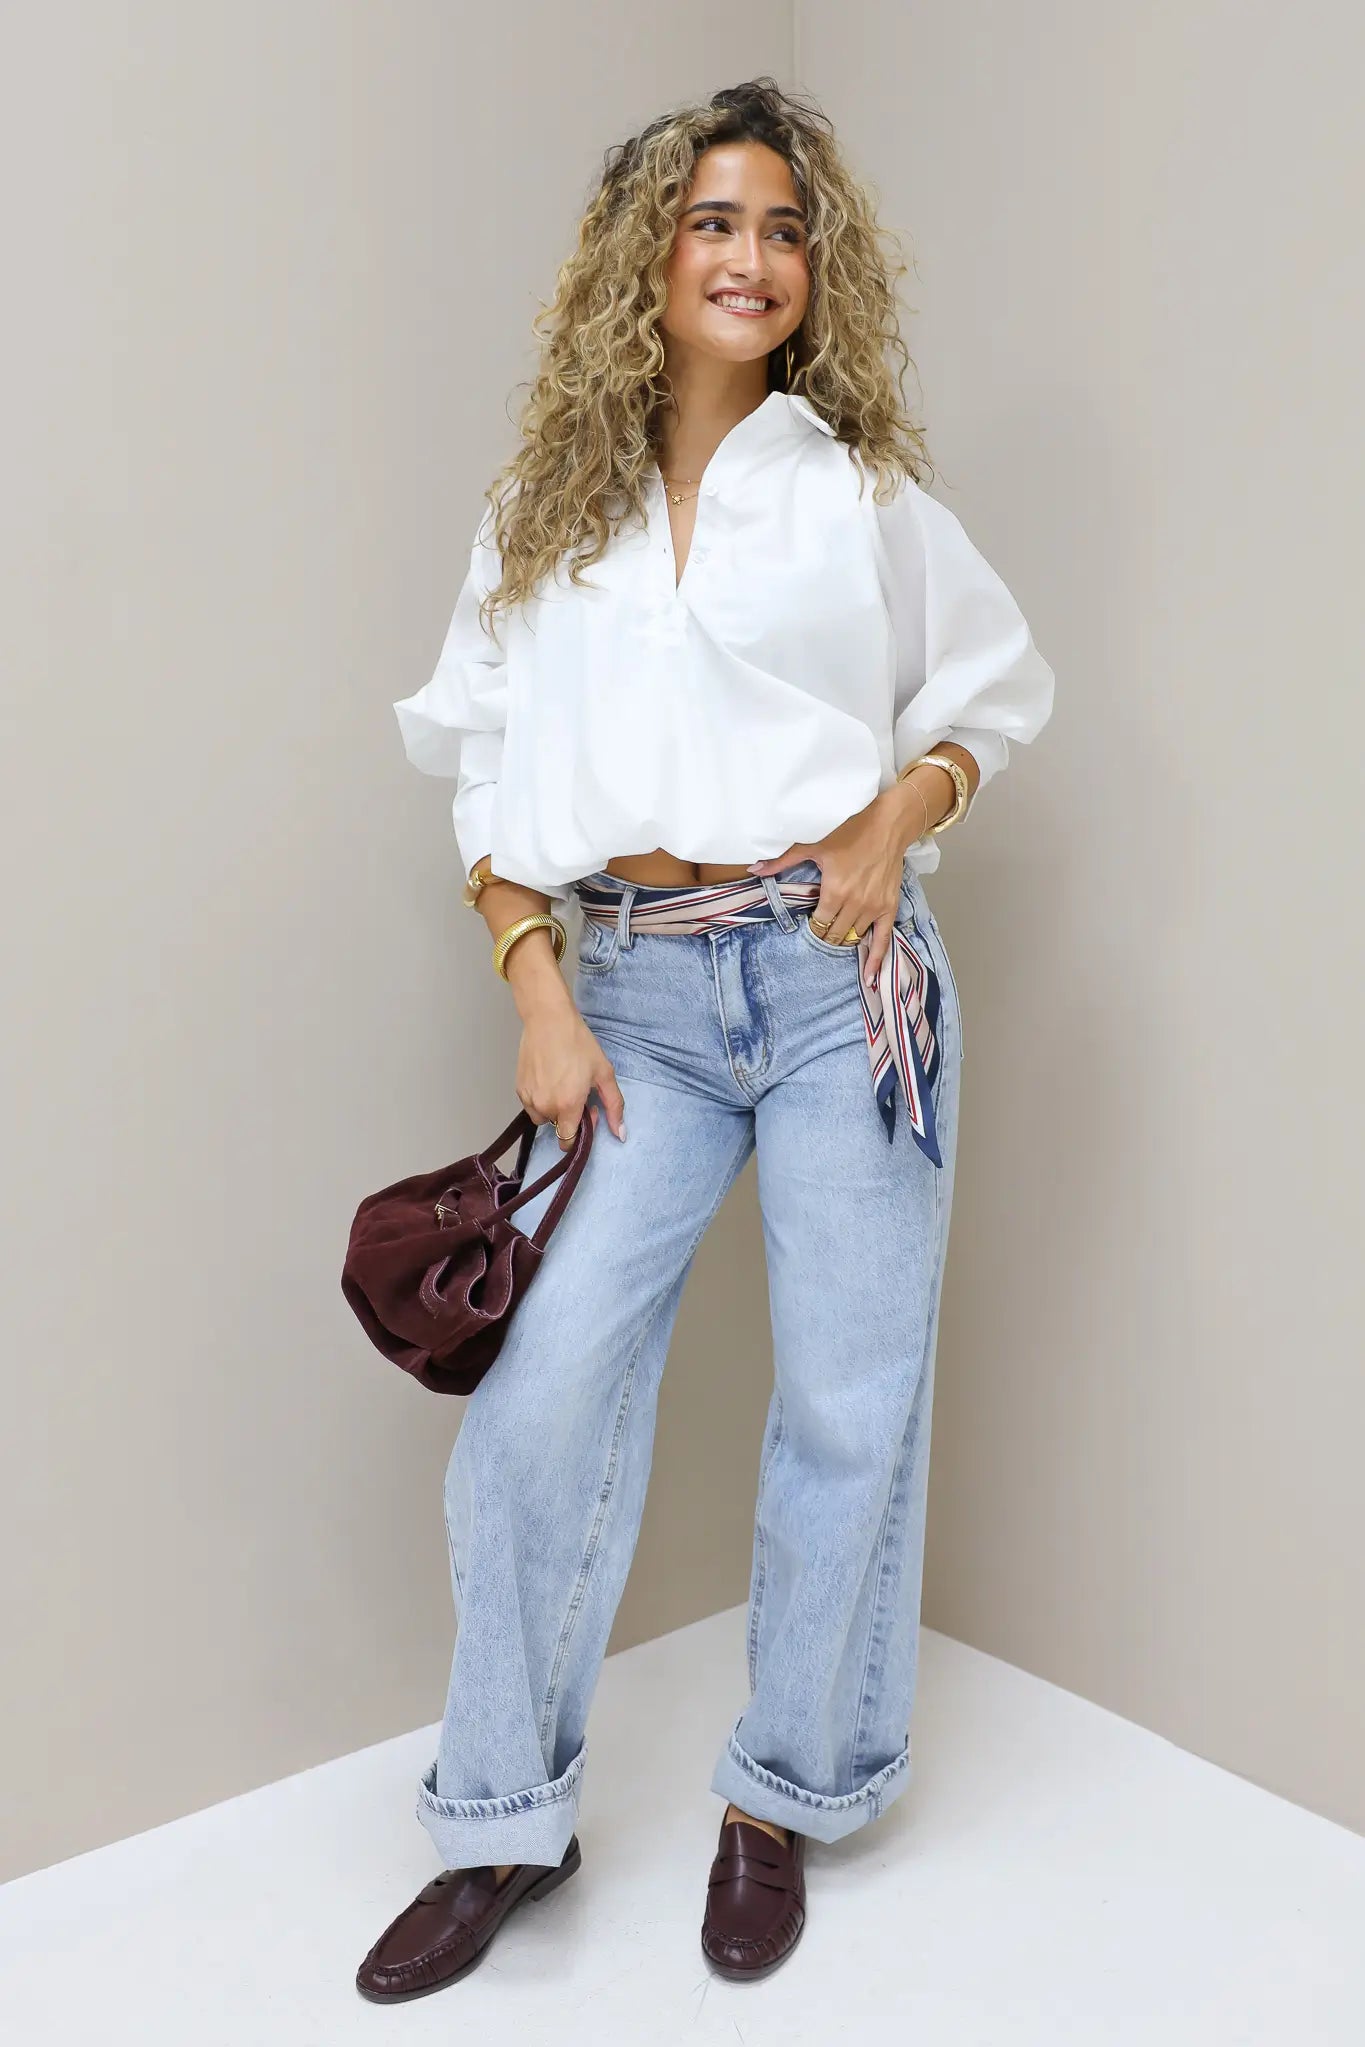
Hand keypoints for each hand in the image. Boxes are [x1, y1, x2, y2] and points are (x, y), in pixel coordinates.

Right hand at [517, 1005, 626, 1149]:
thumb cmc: (579, 1044)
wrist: (549, 1020)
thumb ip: (614, 1107)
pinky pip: (531, 1105)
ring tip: (562, 1084)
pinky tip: (549, 1078)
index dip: (580, 1132)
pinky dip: (540, 1099)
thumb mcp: (604, 1073)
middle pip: (558, 1127)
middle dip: (570, 1116)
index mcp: (567, 1106)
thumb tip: (620, 1134)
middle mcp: (545, 1106)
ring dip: (553, 1109)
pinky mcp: (518, 1088)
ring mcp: (529, 1098)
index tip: (588, 1112)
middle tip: (578, 1091)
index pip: (568, 1141)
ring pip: (543, 1117)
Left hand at [747, 793, 911, 989]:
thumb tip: (753, 869)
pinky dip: (876, 959)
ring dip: (843, 940)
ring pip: (853, 938)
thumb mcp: (812, 843)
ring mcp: (874, 908)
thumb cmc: (849, 828)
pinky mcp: (889, 907)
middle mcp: (855, 904)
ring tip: (836, 938)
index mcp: (834, 891)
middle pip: (834, 935)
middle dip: (825, 935)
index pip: (818, 924)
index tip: (809, 921)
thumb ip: (782, 861)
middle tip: (821, 929)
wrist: (887, 823)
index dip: (812, 925)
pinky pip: (884, 939)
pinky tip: (870, 977)